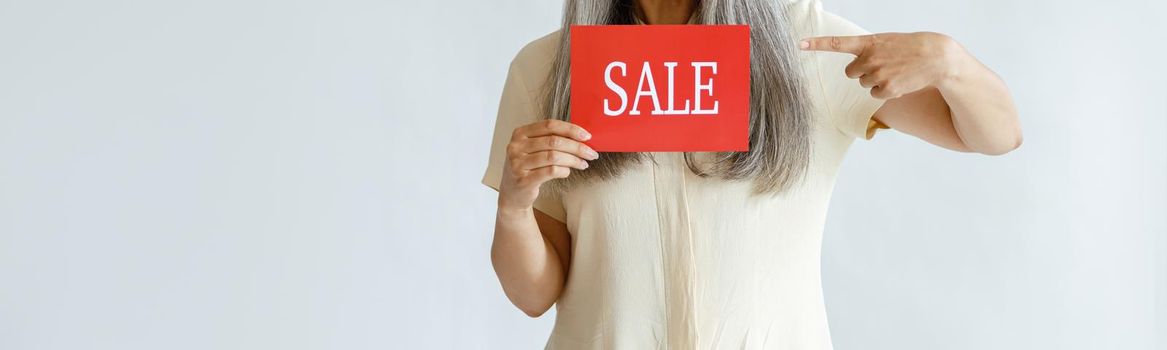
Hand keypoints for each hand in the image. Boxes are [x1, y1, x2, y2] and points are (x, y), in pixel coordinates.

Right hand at [498, 120, 598, 212]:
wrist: (512, 193)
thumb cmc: (527, 168)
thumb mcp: (532, 149)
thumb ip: (550, 139)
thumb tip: (580, 137)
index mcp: (520, 133)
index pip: (549, 125)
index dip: (570, 129)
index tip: (586, 136)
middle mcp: (516, 146)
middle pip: (554, 141)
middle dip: (577, 147)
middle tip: (590, 153)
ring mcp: (518, 164)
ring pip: (554, 156)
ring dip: (573, 160)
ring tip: (583, 163)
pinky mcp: (523, 180)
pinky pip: (551, 171)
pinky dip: (564, 171)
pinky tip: (568, 171)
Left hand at [800, 32, 969, 98]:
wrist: (936, 57)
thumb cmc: (911, 47)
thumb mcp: (887, 41)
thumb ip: (869, 49)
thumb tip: (857, 68)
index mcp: (868, 42)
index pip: (837, 43)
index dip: (817, 44)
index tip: (800, 44)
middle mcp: (869, 58)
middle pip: (851, 72)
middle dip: (862, 71)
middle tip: (882, 65)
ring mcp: (877, 74)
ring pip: (864, 84)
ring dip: (876, 80)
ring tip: (895, 71)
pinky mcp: (886, 89)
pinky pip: (875, 94)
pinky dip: (885, 91)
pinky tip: (899, 81)